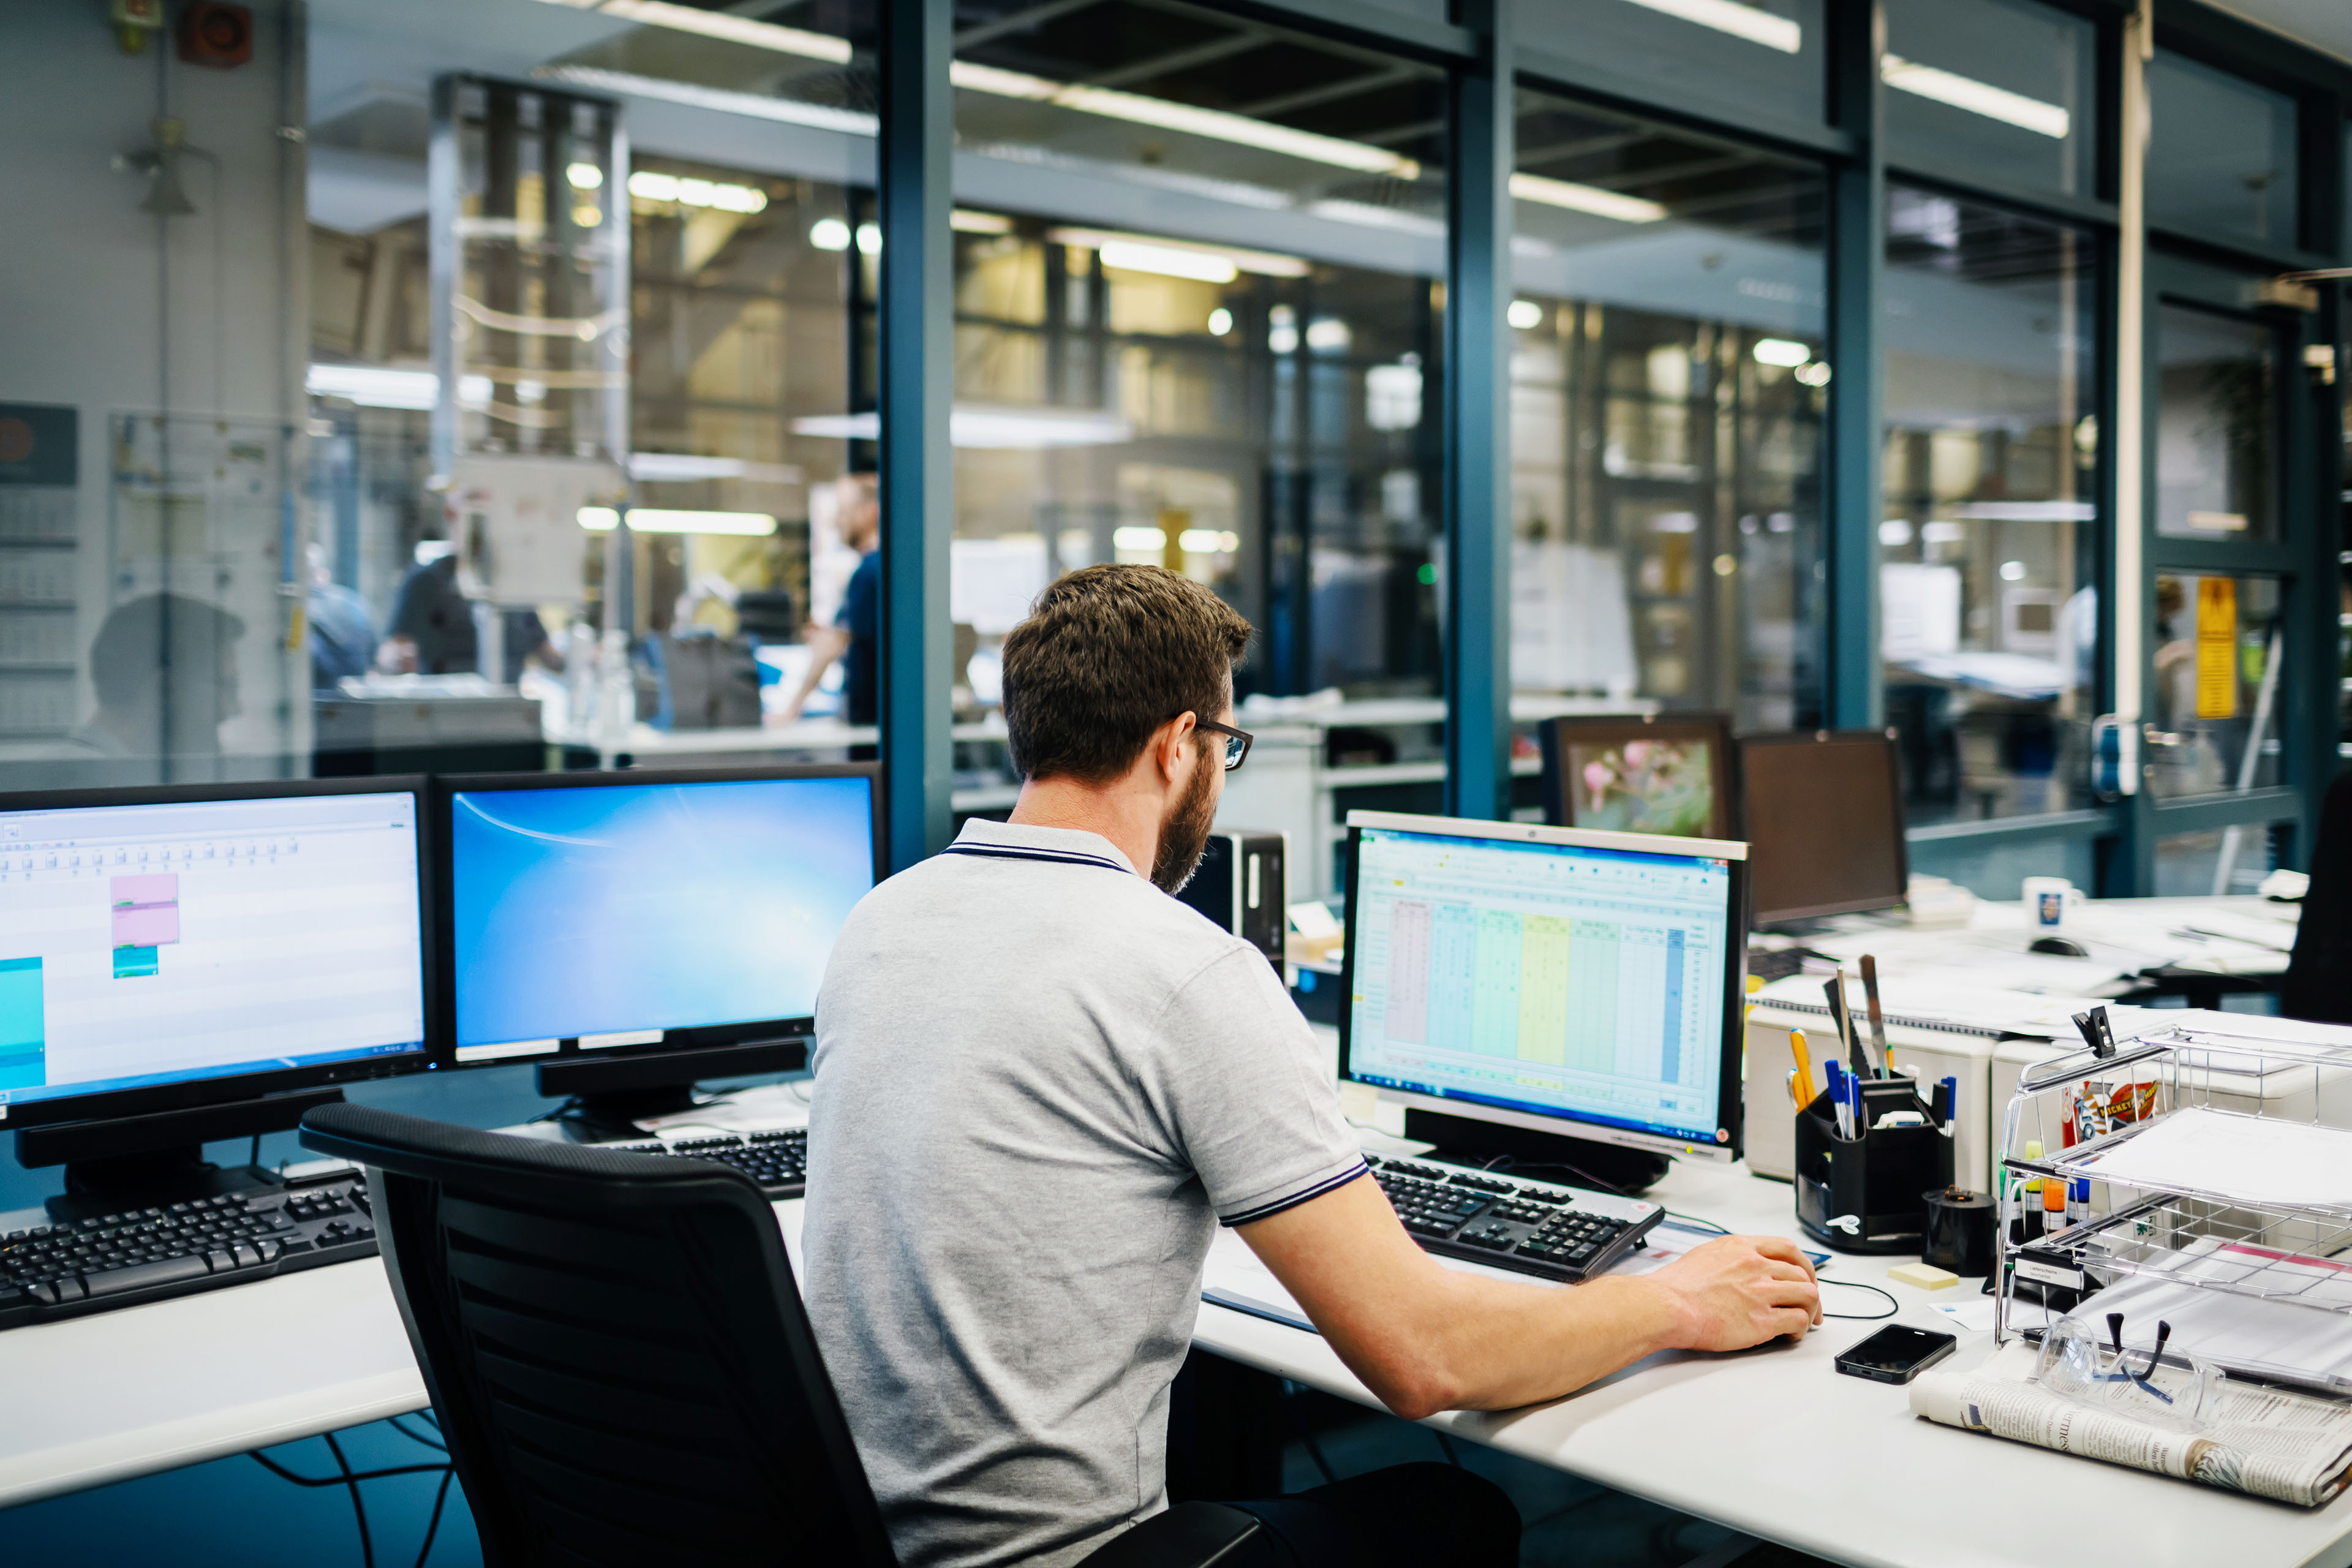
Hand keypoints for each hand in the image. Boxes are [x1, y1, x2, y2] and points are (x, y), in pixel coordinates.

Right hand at [1648, 1235, 1819, 1351]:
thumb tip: (1739, 1266)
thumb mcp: (1705, 1255)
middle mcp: (1756, 1266)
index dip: (1802, 1264)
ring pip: (1807, 1295)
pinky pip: (1797, 1321)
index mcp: (1742, 1248)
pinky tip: (1791, 1334)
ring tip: (1803, 1321)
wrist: (1667, 1305)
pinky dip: (1800, 1329)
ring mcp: (1761, 1292)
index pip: (1787, 1248)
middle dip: (1811, 1289)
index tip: (1804, 1275)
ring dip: (1810, 1309)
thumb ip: (1729, 1258)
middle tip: (1809, 1304)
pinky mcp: (1762, 1320)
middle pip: (1802, 1273)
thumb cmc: (1676, 1286)